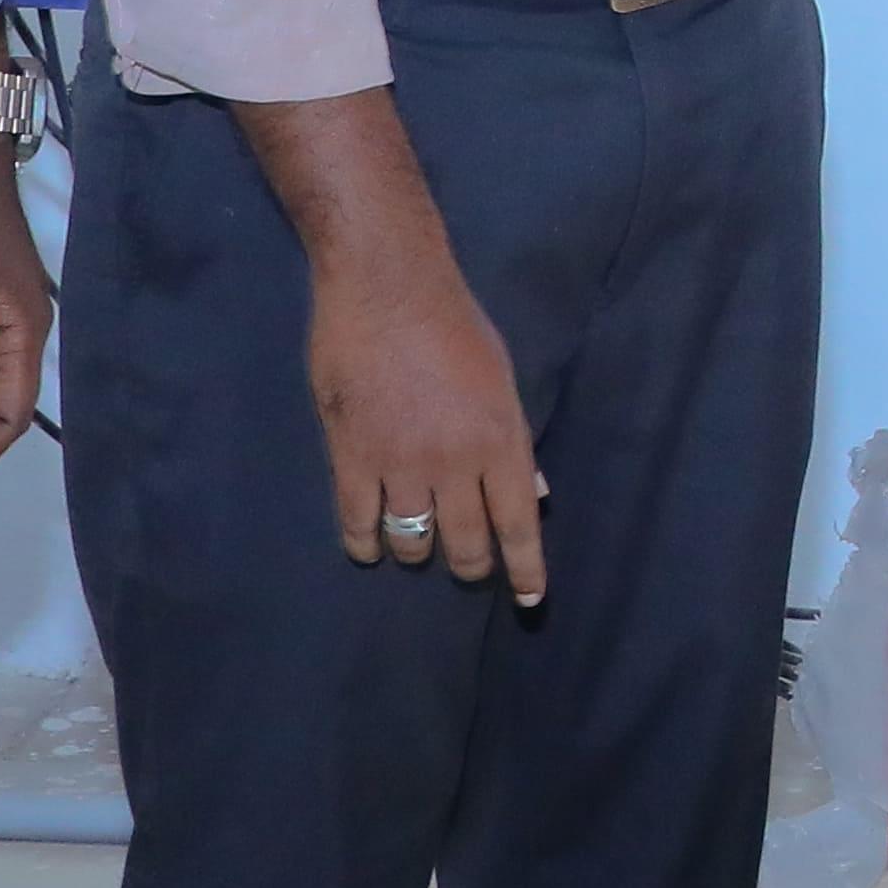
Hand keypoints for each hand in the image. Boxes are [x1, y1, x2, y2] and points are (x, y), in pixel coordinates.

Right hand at [310, 230, 547, 603]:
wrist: (386, 286)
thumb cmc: (454, 324)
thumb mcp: (503, 378)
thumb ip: (516, 441)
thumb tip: (536, 493)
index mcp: (501, 441)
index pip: (520, 523)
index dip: (525, 568)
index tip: (528, 601)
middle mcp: (456, 463)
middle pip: (466, 544)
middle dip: (469, 565)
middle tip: (465, 565)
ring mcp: (401, 464)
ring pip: (411, 542)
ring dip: (417, 551)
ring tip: (416, 542)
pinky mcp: (351, 458)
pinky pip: (358, 523)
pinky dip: (365, 543)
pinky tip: (369, 544)